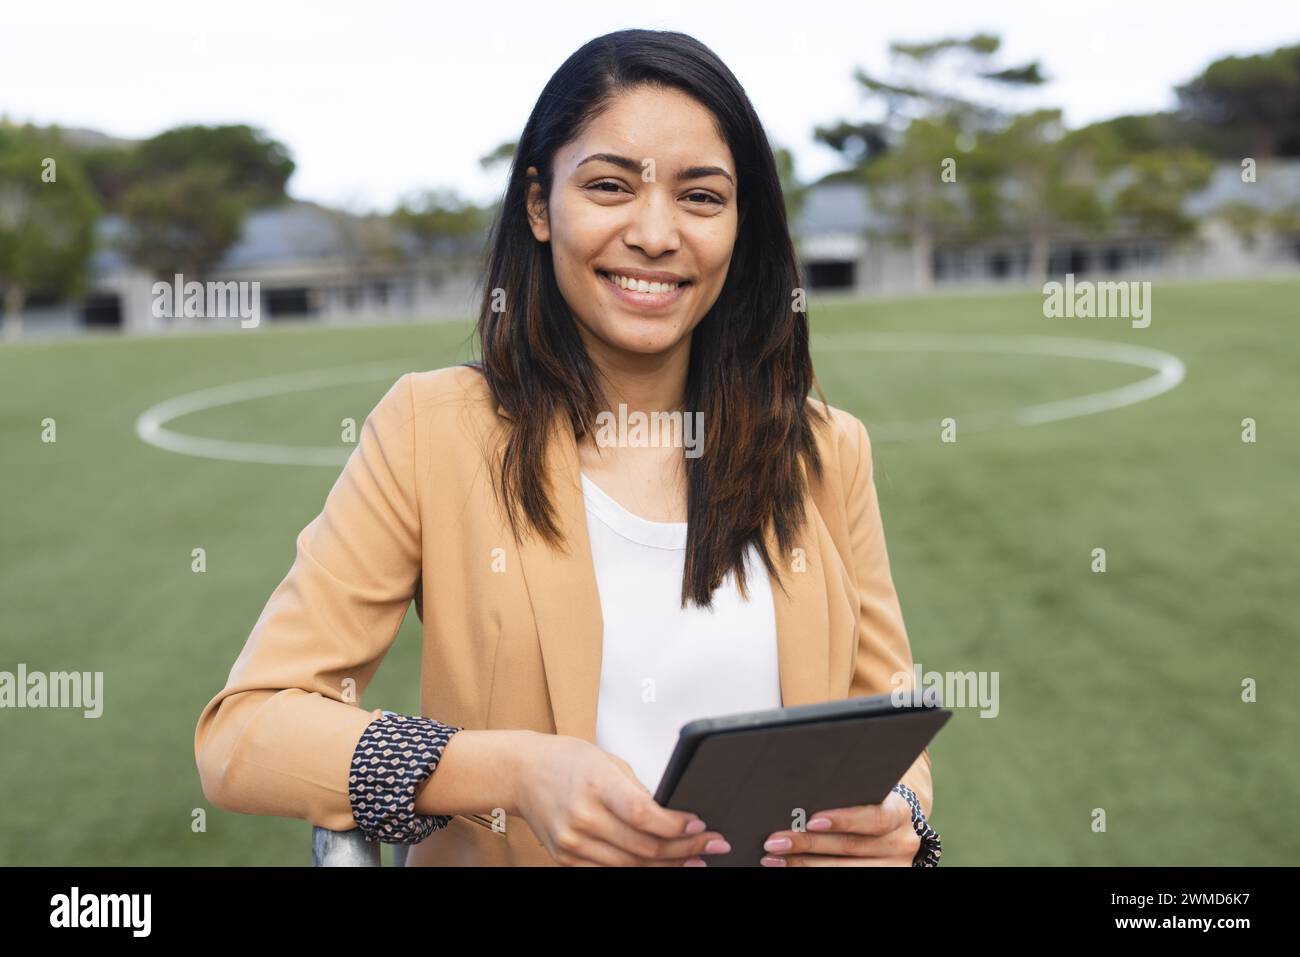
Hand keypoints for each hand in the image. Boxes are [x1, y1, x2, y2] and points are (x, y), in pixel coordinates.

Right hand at [514, 733, 731, 865]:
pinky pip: (610, 872)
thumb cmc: (566, 761)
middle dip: (684, 850)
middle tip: (711, 846)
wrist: (523, 773)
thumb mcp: (608, 761)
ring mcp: (572, 842)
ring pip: (631, 866)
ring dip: (667, 865)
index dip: (677, 827)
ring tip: (693, 861)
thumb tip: (672, 816)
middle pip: (643, 847)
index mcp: (596, 784)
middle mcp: (582, 817)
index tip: (700, 826)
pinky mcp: (566, 858)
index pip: (644, 815)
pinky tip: (659, 865)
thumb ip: (638, 791)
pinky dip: (638, 870)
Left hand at [759, 790, 917, 865]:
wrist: (895, 829)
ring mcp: (894, 866)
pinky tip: (789, 868)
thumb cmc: (871, 802)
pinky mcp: (883, 878)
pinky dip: (811, 873)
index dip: (843, 820)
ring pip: (845, 869)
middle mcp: (901, 843)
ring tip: (773, 859)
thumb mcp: (869, 793)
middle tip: (775, 841)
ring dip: (803, 864)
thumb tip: (802, 789)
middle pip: (851, 847)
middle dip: (808, 844)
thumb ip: (848, 792)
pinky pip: (845, 879)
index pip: (874, 818)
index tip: (811, 821)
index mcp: (900, 814)